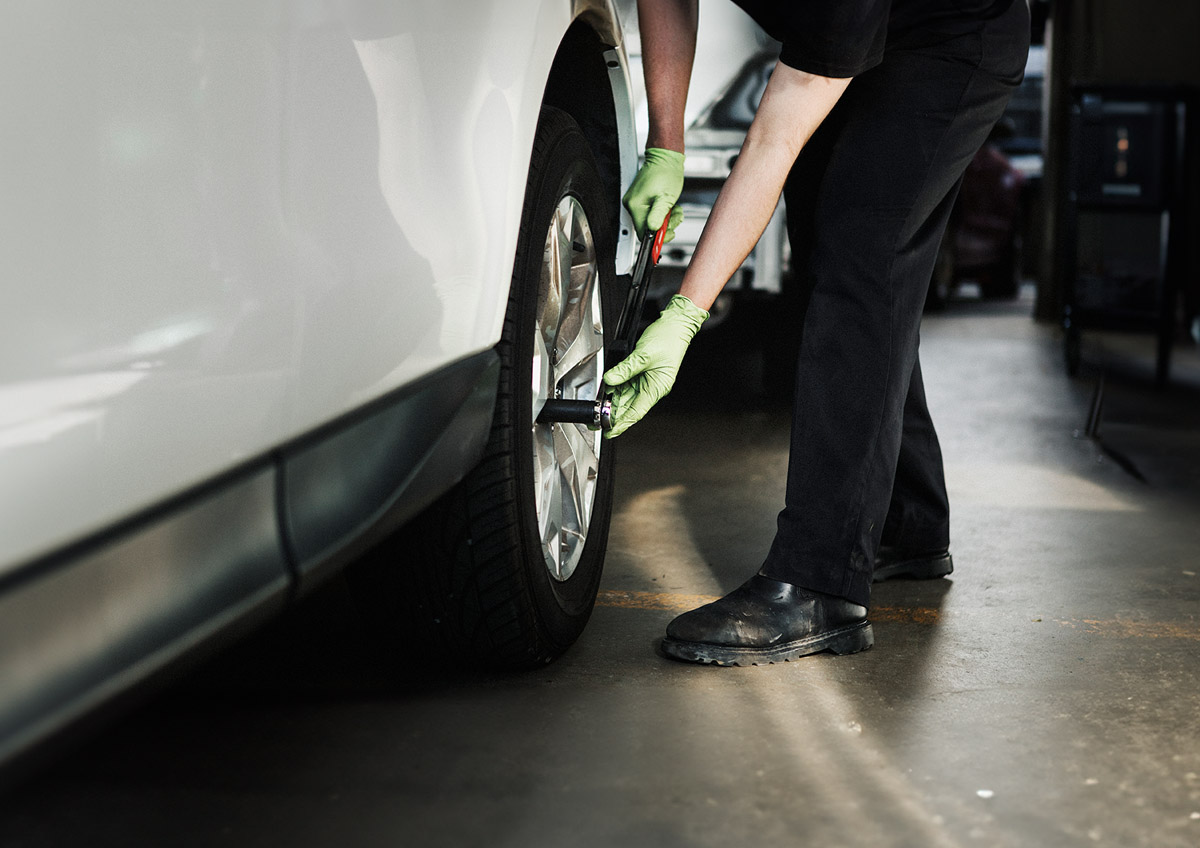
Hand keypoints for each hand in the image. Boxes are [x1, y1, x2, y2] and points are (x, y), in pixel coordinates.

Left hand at [602, 294, 707, 437]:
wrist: (675, 325)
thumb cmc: (667, 340)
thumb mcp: (643, 355)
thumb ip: (625, 369)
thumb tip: (610, 380)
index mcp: (657, 388)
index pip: (636, 412)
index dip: (621, 423)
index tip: (609, 432)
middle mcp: (652, 388)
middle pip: (629, 407)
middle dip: (613, 415)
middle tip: (596, 421)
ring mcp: (646, 381)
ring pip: (626, 397)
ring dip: (613, 403)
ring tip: (598, 409)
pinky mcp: (642, 373)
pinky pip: (626, 385)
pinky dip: (616, 389)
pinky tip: (606, 393)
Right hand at [622, 148, 685, 242]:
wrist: (666, 158)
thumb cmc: (666, 173)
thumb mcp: (666, 198)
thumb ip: (659, 217)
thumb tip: (653, 230)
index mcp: (635, 206)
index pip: (642, 233)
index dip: (657, 237)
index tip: (669, 232)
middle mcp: (632, 205)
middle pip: (647, 228)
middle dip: (665, 225)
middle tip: (674, 216)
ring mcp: (635, 202)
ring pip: (651, 221)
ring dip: (666, 218)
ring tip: (674, 208)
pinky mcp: (640, 199)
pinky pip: (651, 213)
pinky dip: (662, 212)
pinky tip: (668, 205)